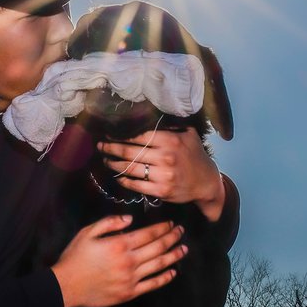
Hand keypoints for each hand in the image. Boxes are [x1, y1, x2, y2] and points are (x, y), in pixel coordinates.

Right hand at [50, 215, 185, 306]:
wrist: (66, 286)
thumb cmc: (75, 257)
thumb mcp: (87, 233)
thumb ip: (109, 223)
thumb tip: (130, 219)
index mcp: (120, 244)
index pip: (149, 234)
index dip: (163, 228)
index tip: (171, 224)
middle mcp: (129, 261)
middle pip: (158, 247)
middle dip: (172, 238)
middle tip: (181, 232)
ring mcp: (131, 278)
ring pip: (159, 265)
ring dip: (174, 256)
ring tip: (183, 249)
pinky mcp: (130, 292)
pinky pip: (152, 284)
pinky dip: (165, 278)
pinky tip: (173, 272)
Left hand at [97, 128, 226, 222]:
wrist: (206, 182)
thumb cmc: (195, 155)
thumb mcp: (188, 134)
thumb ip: (170, 125)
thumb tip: (147, 115)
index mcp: (170, 140)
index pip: (138, 136)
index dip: (120, 136)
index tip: (109, 134)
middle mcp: (166, 157)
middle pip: (130, 152)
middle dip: (111, 149)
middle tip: (101, 146)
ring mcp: (163, 175)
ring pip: (130, 169)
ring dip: (114, 164)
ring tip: (106, 161)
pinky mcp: (161, 190)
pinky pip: (136, 185)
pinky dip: (124, 180)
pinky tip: (118, 176)